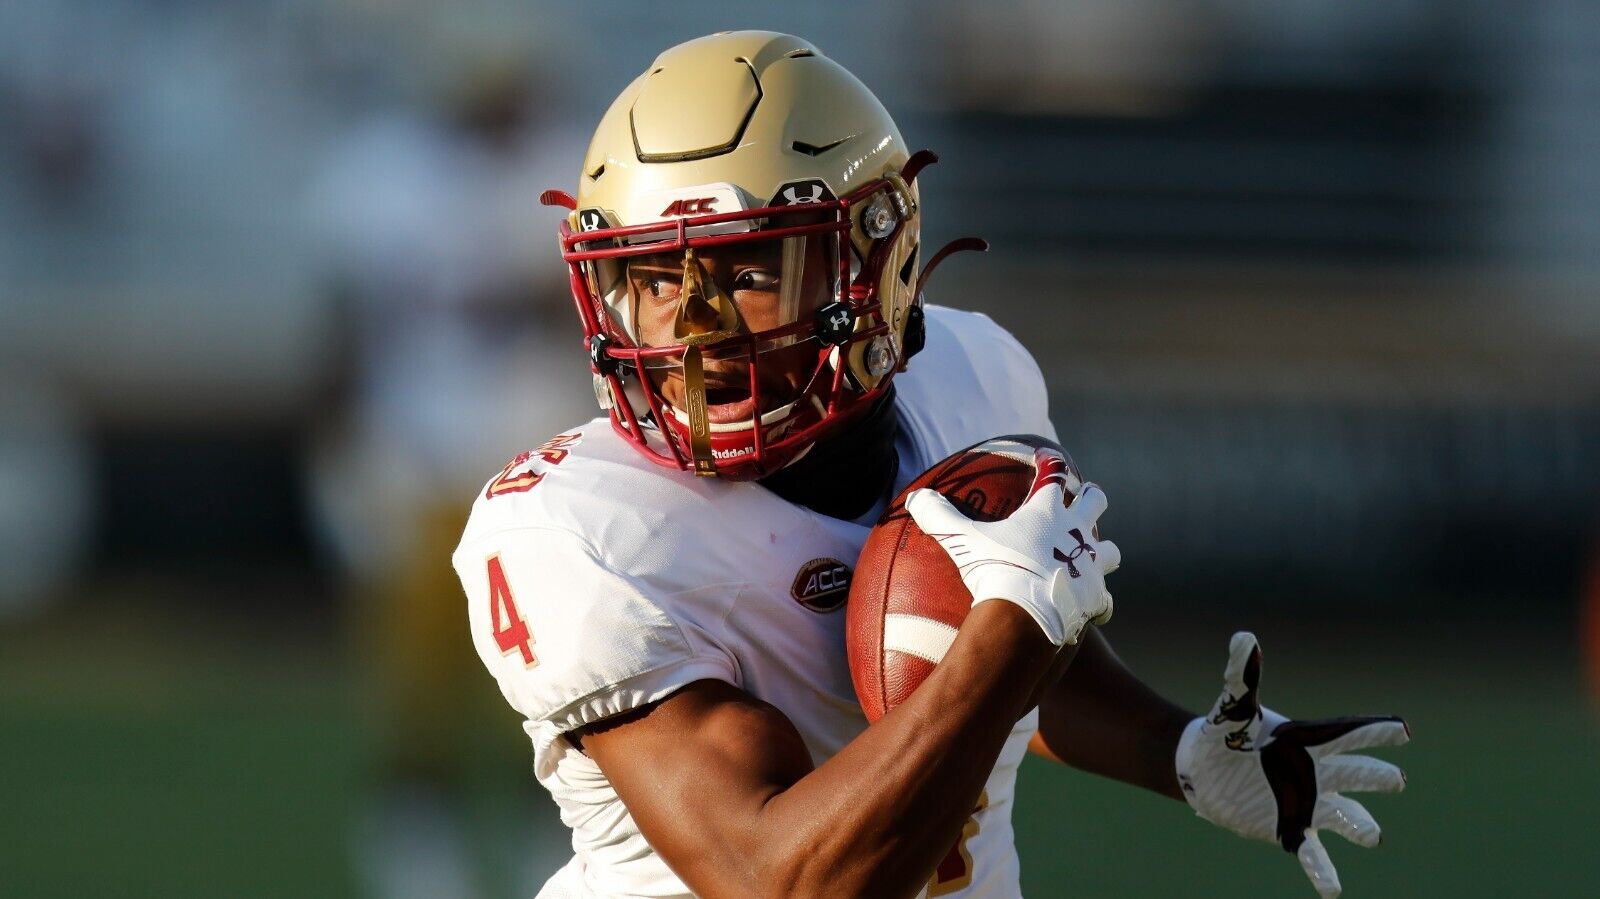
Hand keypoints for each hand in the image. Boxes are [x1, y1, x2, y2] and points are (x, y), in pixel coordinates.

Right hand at [906, 447, 1119, 645]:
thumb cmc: (996, 570)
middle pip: (1095, 501)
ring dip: (1103, 551)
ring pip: (1110, 550)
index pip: (1054, 473)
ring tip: (1093, 555)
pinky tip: (1090, 607)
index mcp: (1047, 511)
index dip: (1049, 461)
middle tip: (1084, 497)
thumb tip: (915, 498)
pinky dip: (1097, 602)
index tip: (1045, 456)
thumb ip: (939, 517)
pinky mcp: (1096, 597)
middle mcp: (1077, 532)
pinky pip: (1104, 600)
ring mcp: (1090, 565)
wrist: (1026, 617)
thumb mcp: (962, 540)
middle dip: (1091, 498)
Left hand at [1175, 632, 1409, 897]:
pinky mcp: (1290, 829)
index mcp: (1308, 741)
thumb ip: (1241, 675)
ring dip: (1360, 826)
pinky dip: (1324, 874)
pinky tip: (1333, 893)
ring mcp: (1309, 804)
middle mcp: (1318, 773)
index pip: (1347, 733)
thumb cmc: (1223, 735)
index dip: (1374, 731)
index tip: (1404, 729)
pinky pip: (1315, 856)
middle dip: (1375, 775)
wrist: (1202, 771)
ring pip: (1348, 817)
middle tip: (1395, 779)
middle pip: (1357, 773)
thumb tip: (1243, 637)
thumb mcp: (1231, 707)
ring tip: (1373, 836)